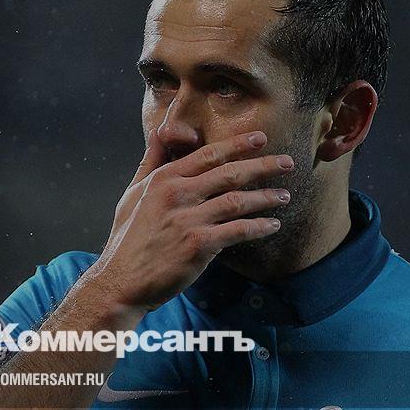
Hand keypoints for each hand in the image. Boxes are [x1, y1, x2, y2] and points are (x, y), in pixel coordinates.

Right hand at [91, 130, 293, 311]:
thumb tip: (165, 129)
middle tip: (288, 163)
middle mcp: (178, 194)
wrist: (121, 280)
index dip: (237, 145)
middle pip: (230, 173)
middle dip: (263, 165)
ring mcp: (189, 220)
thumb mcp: (133, 192)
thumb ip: (154, 160)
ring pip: (238, 201)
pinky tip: (272, 225)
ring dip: (266, 197)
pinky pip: (238, 231)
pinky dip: (259, 227)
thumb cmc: (129, 237)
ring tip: (284, 196)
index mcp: (164, 179)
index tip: (260, 139)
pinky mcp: (199, 245)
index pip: (208, 154)